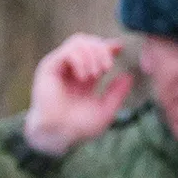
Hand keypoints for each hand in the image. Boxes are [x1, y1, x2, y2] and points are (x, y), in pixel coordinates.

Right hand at [23, 34, 135, 154]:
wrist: (59, 136)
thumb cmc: (79, 127)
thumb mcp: (105, 110)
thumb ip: (117, 93)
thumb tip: (129, 76)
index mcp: (84, 76)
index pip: (96, 51)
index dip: (108, 46)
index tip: (120, 48)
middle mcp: (71, 69)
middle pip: (88, 41)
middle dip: (102, 50)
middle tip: (107, 68)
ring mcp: (59, 66)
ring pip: (78, 41)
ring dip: (92, 55)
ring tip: (95, 74)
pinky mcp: (49, 68)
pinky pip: (67, 51)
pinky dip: (80, 60)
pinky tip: (84, 77)